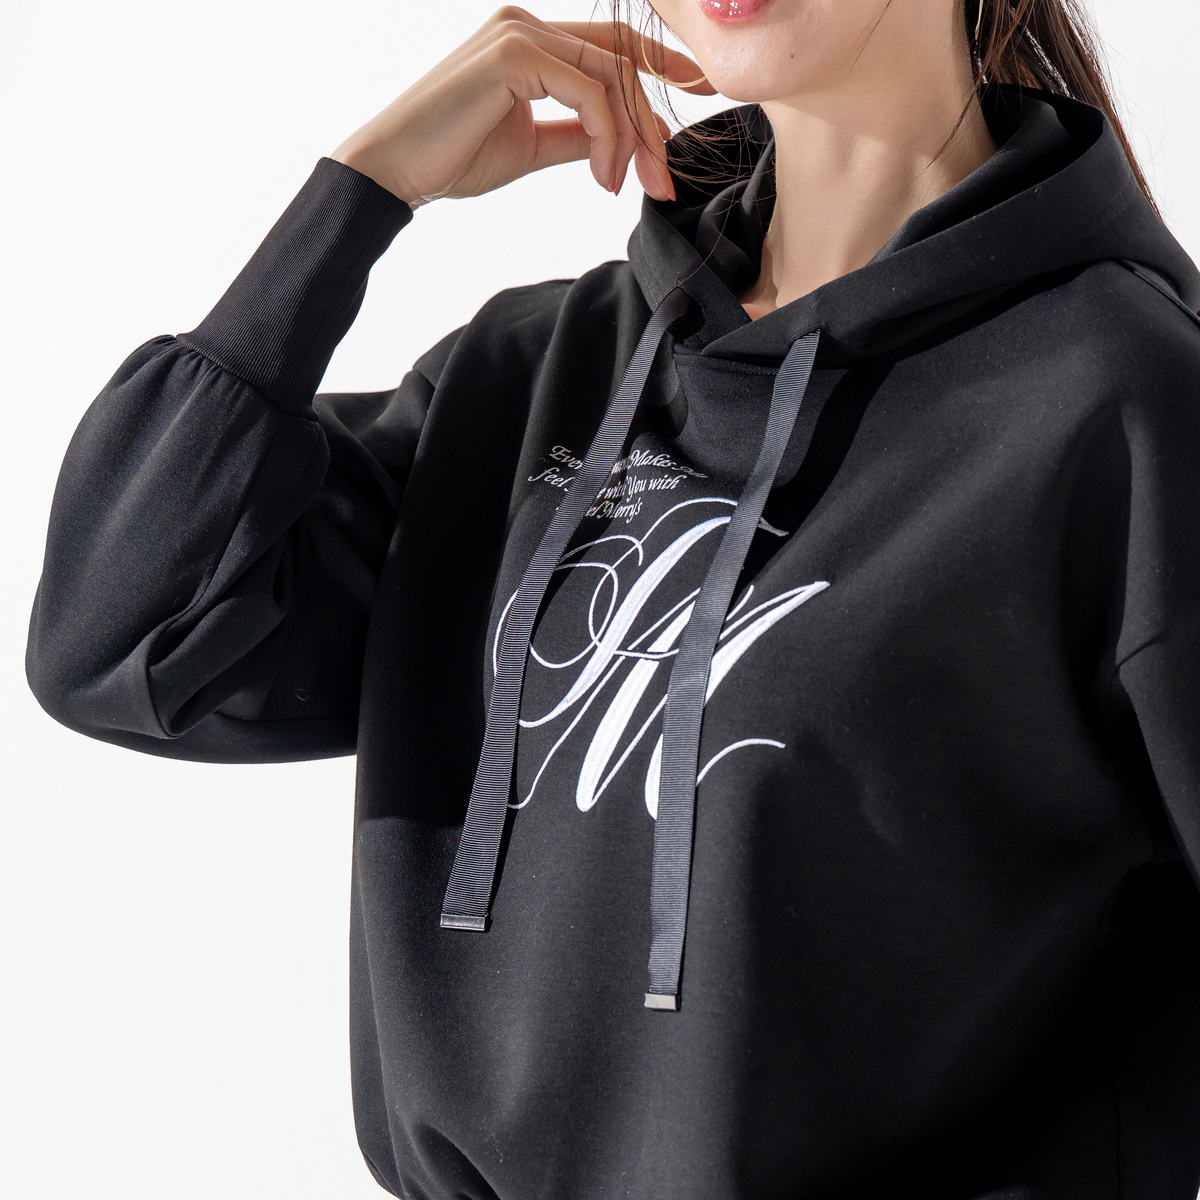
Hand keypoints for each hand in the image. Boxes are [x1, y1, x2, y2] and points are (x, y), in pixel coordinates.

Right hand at [330, 6, 714, 206]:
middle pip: (621, 61)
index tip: (698, 95)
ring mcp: (521, 32)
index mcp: (531, 39)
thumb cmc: (451, 157)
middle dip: (651, 123)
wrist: (394, 171)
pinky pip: (591, 93)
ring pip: (612, 77)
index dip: (659, 68)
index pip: (611, 47)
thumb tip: (621, 142)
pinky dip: (608, 138)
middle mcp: (527, 23)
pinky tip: (602, 178)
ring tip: (623, 186)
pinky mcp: (515, 54)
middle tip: (663, 178)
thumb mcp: (532, 145)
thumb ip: (578, 134)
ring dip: (631, 139)